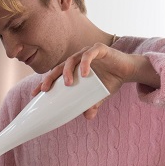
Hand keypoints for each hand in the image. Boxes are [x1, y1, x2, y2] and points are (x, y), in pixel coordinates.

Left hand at [33, 42, 157, 119]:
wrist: (129, 69)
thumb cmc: (110, 80)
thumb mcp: (99, 95)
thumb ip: (93, 104)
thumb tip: (88, 117)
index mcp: (73, 69)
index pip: (54, 75)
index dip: (44, 82)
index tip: (35, 94)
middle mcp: (77, 59)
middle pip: (58, 67)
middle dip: (50, 78)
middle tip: (45, 89)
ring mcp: (87, 52)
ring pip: (71, 60)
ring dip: (67, 71)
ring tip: (68, 84)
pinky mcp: (100, 49)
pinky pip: (89, 54)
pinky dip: (85, 63)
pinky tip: (84, 73)